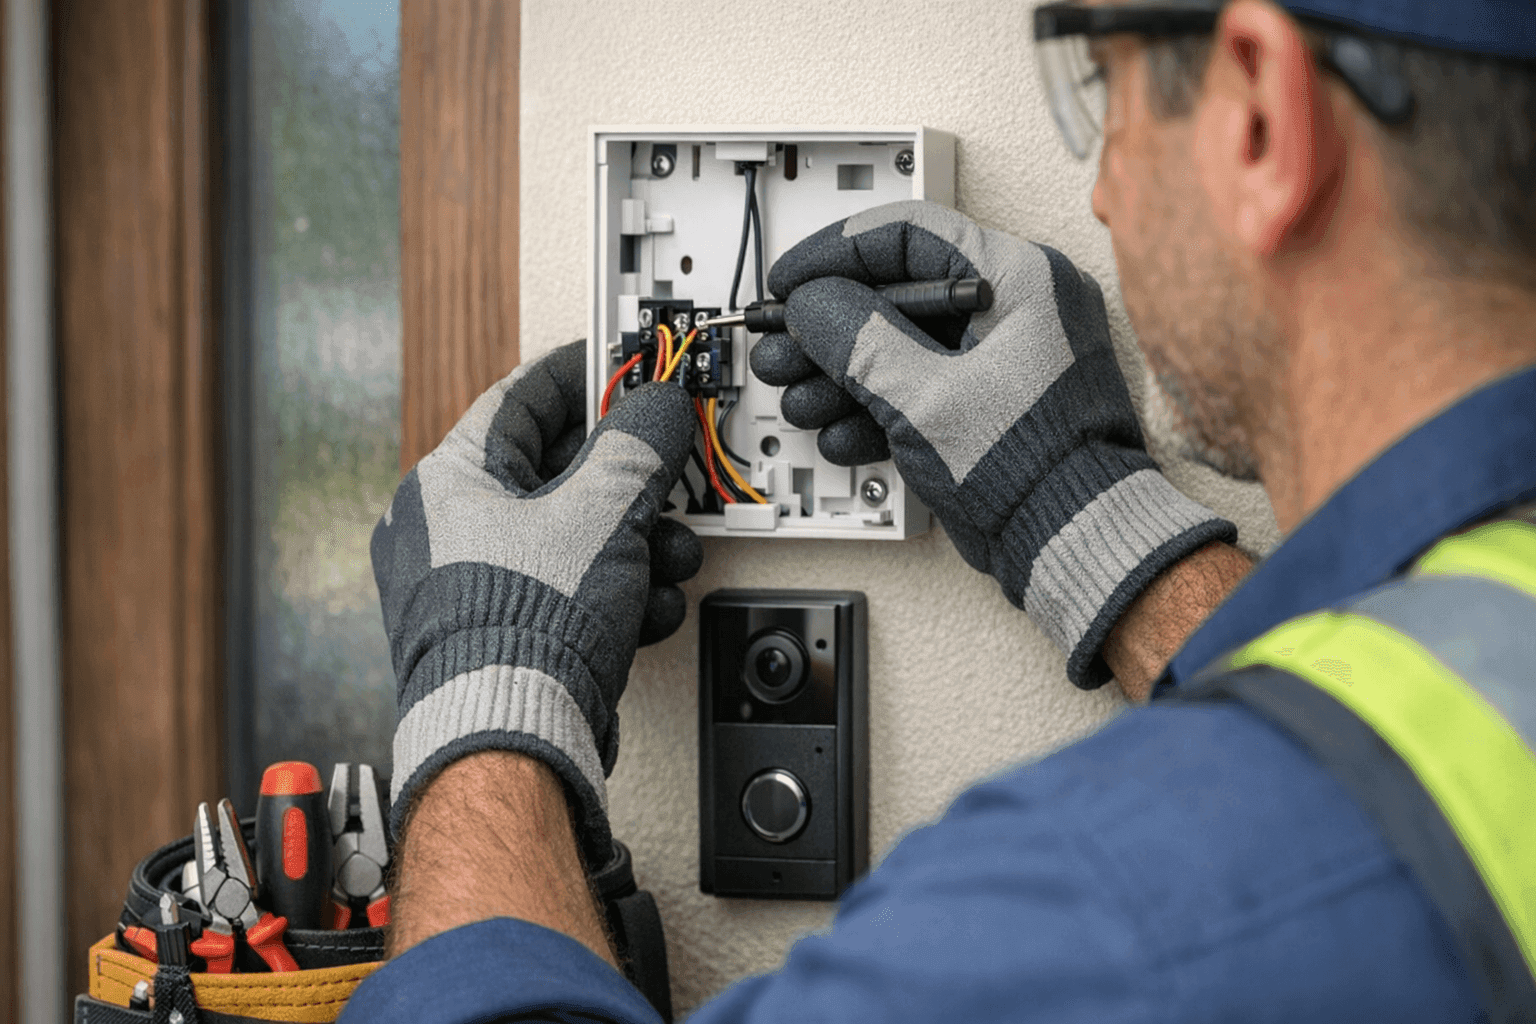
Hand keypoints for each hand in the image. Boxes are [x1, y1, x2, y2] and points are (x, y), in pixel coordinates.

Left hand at [371, 341, 702, 867]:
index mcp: (448, 481)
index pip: (522, 397)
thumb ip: (639, 444)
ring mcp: (469, 586)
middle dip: (629, 481)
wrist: (512, 738)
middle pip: (558, 471)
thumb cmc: (522, 629)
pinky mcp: (500, 632)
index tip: (623, 365)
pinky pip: (567, 587)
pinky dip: (614, 590)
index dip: (582, 374)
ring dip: (635, 543)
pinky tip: (647, 609)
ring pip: (571, 535)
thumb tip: (660, 406)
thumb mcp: (603, 510)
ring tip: (669, 556)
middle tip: (667, 467)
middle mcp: (446, 530)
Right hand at [752, 201, 1234, 688]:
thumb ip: (856, 340)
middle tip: (782, 348)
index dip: (833, 254)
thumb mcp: (923, 396)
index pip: (908, 234)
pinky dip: (879, 408)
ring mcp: (1004, 358)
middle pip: (897, 295)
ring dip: (843, 376)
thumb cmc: (1035, 469)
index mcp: (1019, 279)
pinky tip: (841, 433)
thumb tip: (811, 304)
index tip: (789, 281)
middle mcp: (1016, 308)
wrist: (1074, 542)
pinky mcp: (991, 403)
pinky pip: (922, 387)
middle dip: (828, 331)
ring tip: (800, 399)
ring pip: (903, 346)